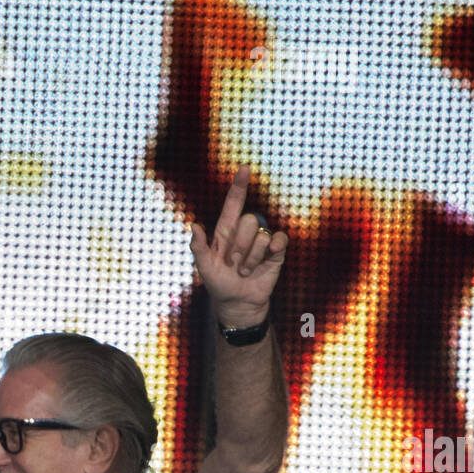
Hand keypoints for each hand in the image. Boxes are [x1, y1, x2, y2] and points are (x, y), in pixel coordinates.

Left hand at [189, 165, 287, 329]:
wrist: (238, 303)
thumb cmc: (219, 284)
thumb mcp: (204, 268)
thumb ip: (198, 247)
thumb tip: (194, 226)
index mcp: (225, 230)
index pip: (234, 202)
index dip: (239, 186)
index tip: (244, 168)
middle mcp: (244, 231)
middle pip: (249, 220)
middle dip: (240, 246)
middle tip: (234, 264)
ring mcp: (261, 240)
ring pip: (262, 234)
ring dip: (252, 257)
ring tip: (244, 270)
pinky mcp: (276, 251)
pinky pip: (279, 239)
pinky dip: (273, 249)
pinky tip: (266, 260)